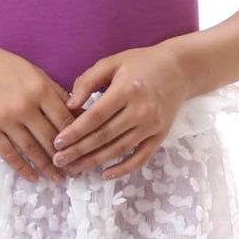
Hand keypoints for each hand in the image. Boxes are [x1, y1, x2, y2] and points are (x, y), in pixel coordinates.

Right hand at [0, 40, 77, 183]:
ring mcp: (5, 120)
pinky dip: (22, 169)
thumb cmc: (3, 67)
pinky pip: (9, 155)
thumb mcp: (33, 72)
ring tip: (58, 179)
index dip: (77, 138)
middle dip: (65, 158)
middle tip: (76, 172)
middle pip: (51, 138)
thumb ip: (55, 93)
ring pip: (31, 150)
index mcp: (40, 89)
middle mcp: (24, 106)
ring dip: (47, 168)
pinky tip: (33, 178)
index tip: (85, 151)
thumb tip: (79, 114)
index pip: (65, 120)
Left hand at [51, 44, 192, 179]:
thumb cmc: (141, 63)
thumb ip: (87, 81)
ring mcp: (152, 125)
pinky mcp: (160, 135)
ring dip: (94, 162)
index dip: (75, 132)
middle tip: (58, 161)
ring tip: (74, 168)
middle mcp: (141, 110)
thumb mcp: (112, 63)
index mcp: (127, 90)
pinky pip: (140, 157)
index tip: (57, 142)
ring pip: (119, 149)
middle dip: (79, 151)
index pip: (96, 116)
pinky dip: (123, 169)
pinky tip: (105, 174)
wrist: (180, 69)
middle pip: (104, 136)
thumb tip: (69, 105)